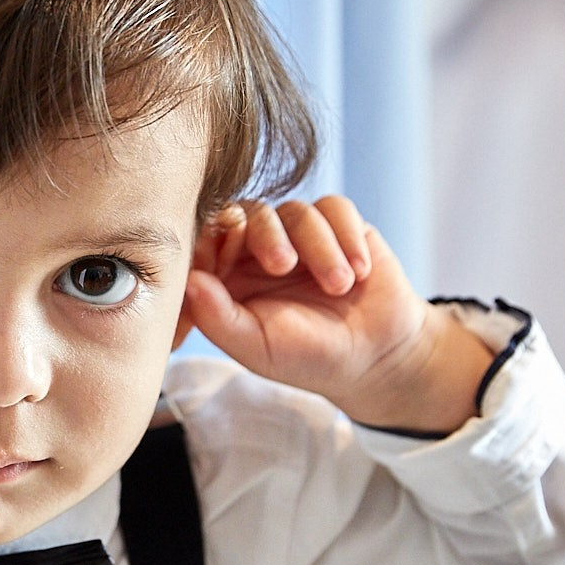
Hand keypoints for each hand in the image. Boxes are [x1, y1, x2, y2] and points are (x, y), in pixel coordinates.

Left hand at [182, 197, 489, 433]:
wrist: (374, 357)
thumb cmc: (306, 357)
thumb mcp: (256, 346)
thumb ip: (217, 317)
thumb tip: (190, 280)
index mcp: (228, 272)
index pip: (209, 236)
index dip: (215, 239)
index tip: (229, 258)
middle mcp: (260, 246)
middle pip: (251, 213)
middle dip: (266, 235)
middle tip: (284, 266)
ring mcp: (300, 233)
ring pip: (297, 211)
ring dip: (319, 247)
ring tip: (339, 286)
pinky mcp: (340, 225)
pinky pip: (335, 208)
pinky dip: (347, 236)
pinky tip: (359, 272)